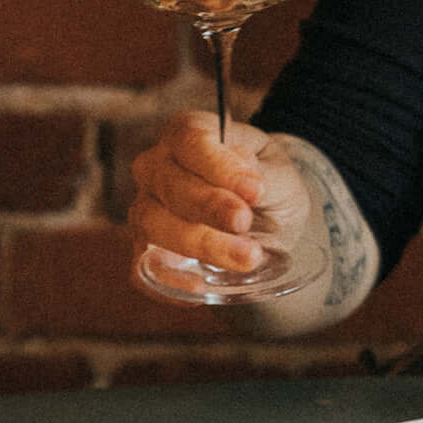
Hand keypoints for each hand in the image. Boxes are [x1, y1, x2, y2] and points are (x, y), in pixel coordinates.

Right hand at [129, 110, 312, 287]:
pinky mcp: (146, 250)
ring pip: (152, 224)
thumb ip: (263, 174)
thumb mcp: (279, 171)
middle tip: (247, 223)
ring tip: (246, 257)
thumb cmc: (267, 183)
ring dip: (199, 243)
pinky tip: (202, 288)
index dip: (218, 166)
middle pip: (170, 184)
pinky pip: (143, 269)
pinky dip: (168, 281)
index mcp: (187, 134)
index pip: (190, 140)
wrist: (267, 216)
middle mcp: (156, 167)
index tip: (254, 189)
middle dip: (209, 207)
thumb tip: (245, 178)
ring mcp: (145, 208)